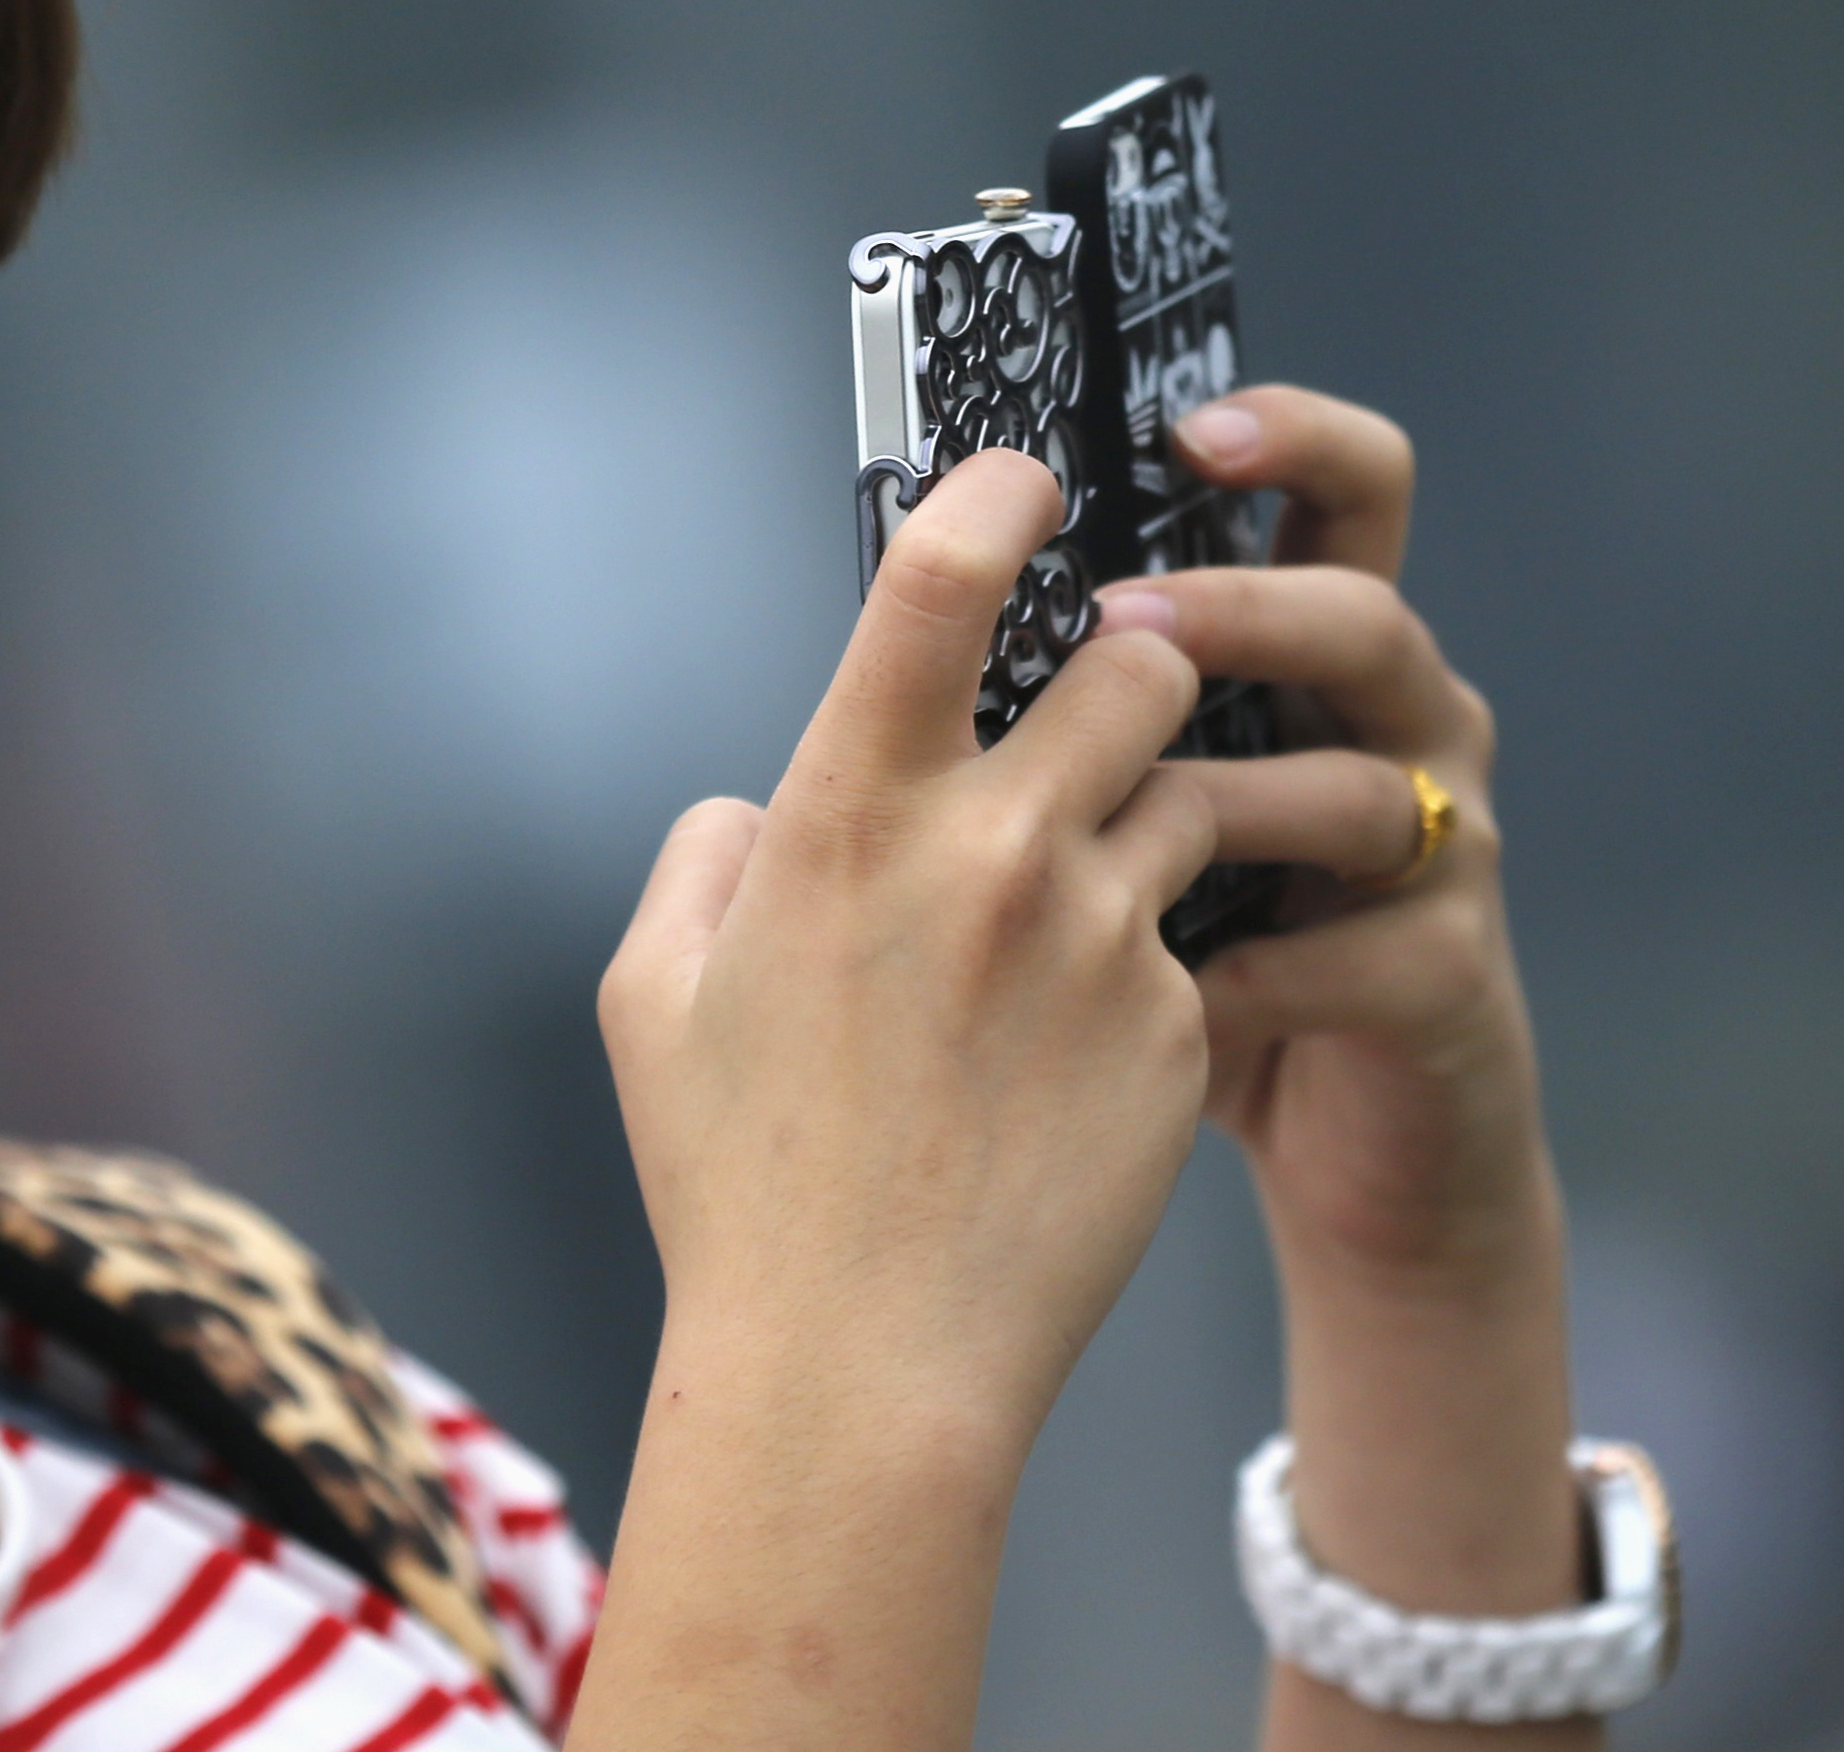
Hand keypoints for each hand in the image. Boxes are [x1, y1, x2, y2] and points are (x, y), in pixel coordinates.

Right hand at [601, 446, 1219, 1451]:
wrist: (867, 1366)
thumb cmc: (735, 1179)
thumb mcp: (654, 996)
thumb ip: (705, 857)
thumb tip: (766, 809)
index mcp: (847, 816)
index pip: (942, 582)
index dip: (998, 494)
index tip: (1026, 478)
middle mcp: (989, 850)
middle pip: (1139, 658)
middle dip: (1130, 658)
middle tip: (1094, 703)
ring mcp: (1099, 938)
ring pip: (1187, 786)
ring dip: (1148, 800)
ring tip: (1085, 879)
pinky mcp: (1171, 1027)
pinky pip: (1189, 932)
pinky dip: (1148, 951)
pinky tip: (1079, 1034)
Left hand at [1112, 386, 1545, 1291]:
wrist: (1339, 1136)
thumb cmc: (1198, 943)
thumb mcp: (1130, 805)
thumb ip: (1066, 712)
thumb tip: (897, 635)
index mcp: (1313, 656)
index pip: (1340, 497)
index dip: (1288, 441)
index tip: (1188, 428)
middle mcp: (1397, 725)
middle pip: (1366, 613)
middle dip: (1243, 608)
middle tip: (1122, 619)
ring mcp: (1443, 849)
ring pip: (1369, 782)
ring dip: (1237, 792)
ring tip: (1131, 813)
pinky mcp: (1450, 978)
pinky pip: (1367, 954)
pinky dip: (1261, 969)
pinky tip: (1178, 990)